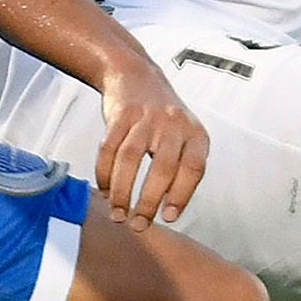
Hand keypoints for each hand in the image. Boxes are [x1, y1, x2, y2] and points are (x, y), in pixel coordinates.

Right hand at [94, 61, 210, 230]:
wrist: (136, 75)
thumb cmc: (163, 117)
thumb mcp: (184, 137)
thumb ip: (181, 167)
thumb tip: (167, 211)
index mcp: (195, 133)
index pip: (194, 168)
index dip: (181, 195)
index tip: (168, 217)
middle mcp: (174, 124)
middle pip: (162, 168)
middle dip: (148, 202)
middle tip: (138, 224)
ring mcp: (146, 117)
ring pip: (131, 160)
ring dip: (122, 192)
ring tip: (118, 214)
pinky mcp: (121, 115)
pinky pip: (109, 149)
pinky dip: (105, 174)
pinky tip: (105, 190)